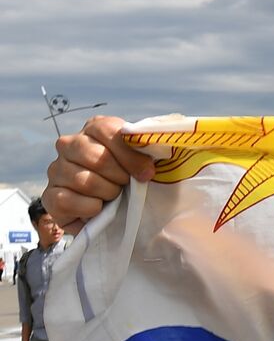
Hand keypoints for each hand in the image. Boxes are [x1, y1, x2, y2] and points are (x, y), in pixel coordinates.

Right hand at [42, 116, 153, 233]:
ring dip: (108, 193)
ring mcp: (56, 169)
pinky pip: (66, 200)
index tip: (147, 173)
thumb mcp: (145, 160)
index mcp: (95, 129)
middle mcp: (70, 145)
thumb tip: (156, 143)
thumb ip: (147, 148)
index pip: (107, 130)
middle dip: (120, 176)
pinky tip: (98, 208)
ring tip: (114, 196)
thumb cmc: (133, 179)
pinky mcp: (49, 195)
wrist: (116, 211)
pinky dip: (90, 208)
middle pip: (96, 157)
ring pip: (84, 181)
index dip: (130, 154)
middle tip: (126, 185)